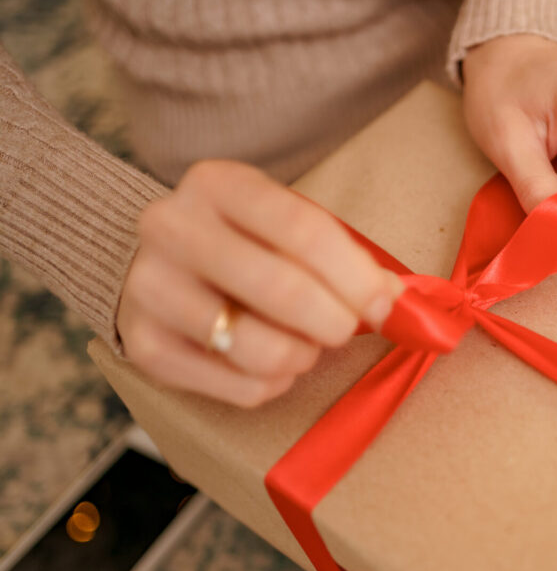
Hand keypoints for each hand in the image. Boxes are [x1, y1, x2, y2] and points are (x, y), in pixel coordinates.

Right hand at [117, 160, 400, 407]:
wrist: (149, 265)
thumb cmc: (239, 243)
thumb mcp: (283, 226)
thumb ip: (340, 255)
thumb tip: (396, 300)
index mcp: (217, 184)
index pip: (303, 230)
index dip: (356, 276)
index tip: (386, 305)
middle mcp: (172, 228)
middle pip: (281, 289)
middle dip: (335, 321)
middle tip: (347, 329)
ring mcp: (150, 288)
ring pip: (258, 348)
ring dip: (303, 357)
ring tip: (306, 346)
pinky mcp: (144, 345)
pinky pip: (240, 386)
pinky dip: (273, 383)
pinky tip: (271, 365)